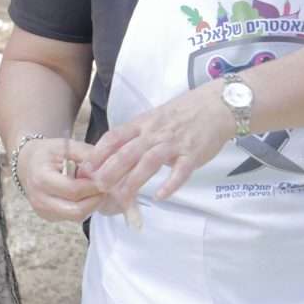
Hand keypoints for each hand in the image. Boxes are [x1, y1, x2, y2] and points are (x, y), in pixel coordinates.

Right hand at [16, 137, 104, 222]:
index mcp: (41, 178)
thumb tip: (105, 170)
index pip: (74, 190)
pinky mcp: (48, 217)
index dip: (94, 186)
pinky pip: (72, 217)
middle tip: (104, 188)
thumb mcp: (67, 146)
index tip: (106, 179)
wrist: (28, 163)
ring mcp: (42, 211)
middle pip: (76, 211)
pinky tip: (83, 195)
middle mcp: (39, 199)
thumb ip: (87, 155)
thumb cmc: (49, 153)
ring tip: (94, 190)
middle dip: (96, 200)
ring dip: (91, 205)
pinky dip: (83, 207)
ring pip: (77, 217)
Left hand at [83, 82, 236, 213]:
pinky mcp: (193, 155)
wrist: (217, 106)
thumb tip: (113, 153)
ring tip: (122, 198)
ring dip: (134, 181)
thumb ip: (136, 135)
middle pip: (127, 153)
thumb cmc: (181, 114)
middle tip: (97, 187)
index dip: (98, 153)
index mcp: (142, 124)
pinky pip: (180, 171)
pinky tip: (160, 196)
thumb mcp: (153, 119)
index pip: (114, 137)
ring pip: (149, 163)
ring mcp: (173, 144)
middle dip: (110, 171)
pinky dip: (170, 184)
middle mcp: (154, 133)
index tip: (86, 168)